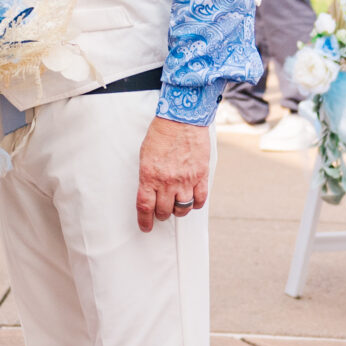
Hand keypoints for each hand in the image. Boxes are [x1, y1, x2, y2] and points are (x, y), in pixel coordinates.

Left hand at [137, 116, 212, 232]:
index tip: (145, 226)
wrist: (182, 119)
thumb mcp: (145, 155)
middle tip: (162, 212)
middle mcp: (167, 181)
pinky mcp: (201, 175)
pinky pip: (200, 199)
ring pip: (183, 208)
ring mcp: (186, 180)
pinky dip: (196, 204)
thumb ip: (148, 176)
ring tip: (177, 205)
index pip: (145, 206)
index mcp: (149, 176)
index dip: (144, 220)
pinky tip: (193, 200)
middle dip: (162, 214)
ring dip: (179, 211)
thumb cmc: (162, 133)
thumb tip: (150, 191)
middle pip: (164, 211)